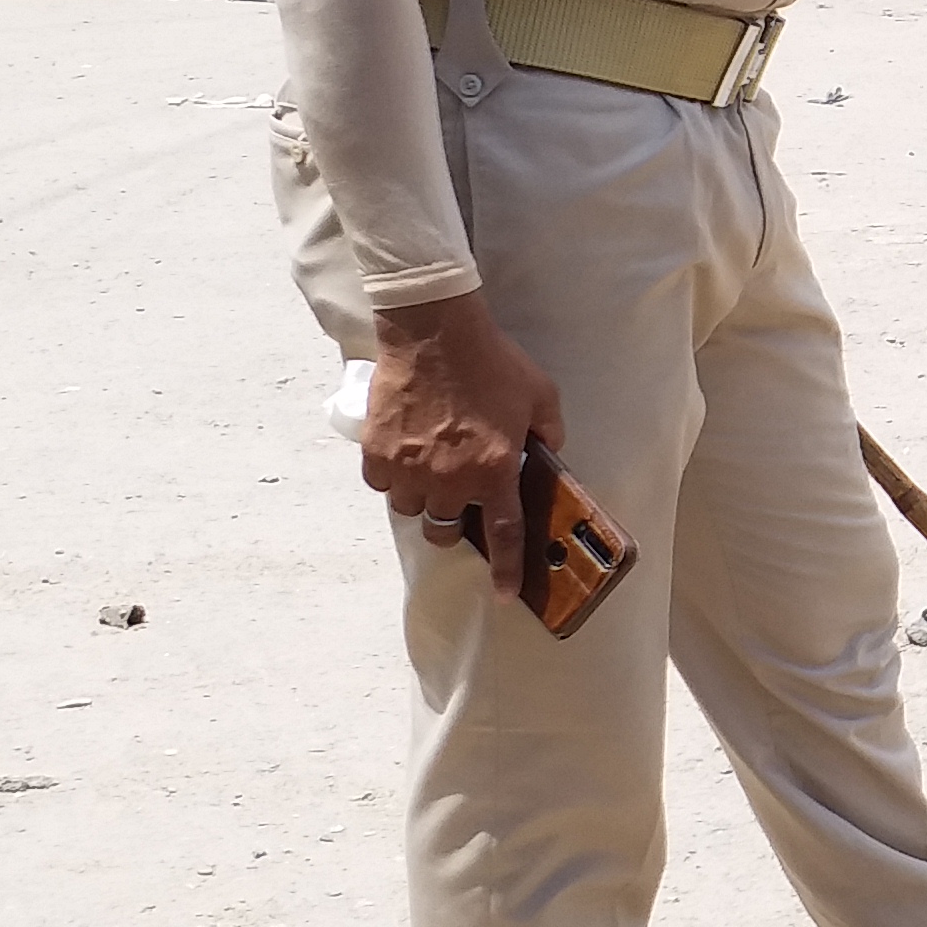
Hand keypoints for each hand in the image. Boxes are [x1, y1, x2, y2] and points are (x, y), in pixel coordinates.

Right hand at [363, 292, 563, 603]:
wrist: (435, 331)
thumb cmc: (492, 360)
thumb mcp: (541, 394)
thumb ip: (549, 430)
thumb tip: (547, 451)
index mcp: (496, 470)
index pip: (503, 534)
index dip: (506, 569)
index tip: (504, 595)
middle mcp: (451, 479)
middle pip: (443, 530)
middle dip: (450, 522)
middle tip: (455, 497)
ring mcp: (410, 468)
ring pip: (409, 509)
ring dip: (420, 498)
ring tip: (427, 470)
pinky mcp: (378, 452)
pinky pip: (381, 483)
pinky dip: (390, 476)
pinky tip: (402, 454)